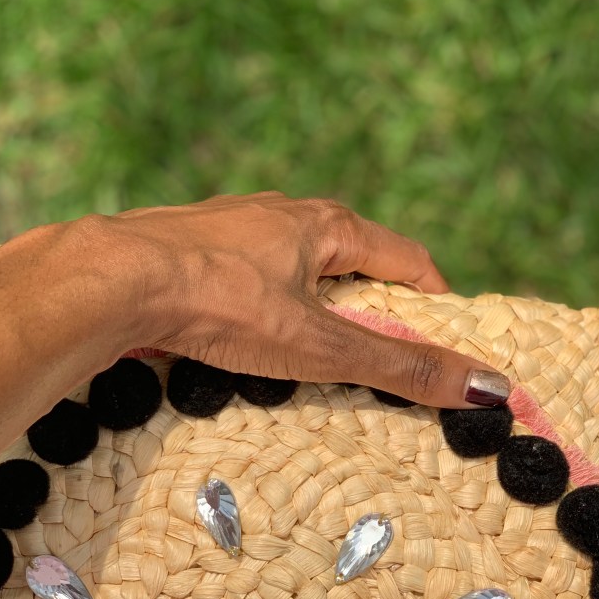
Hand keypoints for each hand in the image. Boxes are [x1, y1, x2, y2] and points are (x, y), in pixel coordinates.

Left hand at [104, 192, 509, 407]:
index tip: (445, 334)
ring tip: (316, 343)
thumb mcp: (319, 346)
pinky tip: (246, 324)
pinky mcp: (193, 239)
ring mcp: (235, 221)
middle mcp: (285, 212)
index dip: (433, 297)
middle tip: (380, 349)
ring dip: (315, 297)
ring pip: (295, 259)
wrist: (111, 277)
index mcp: (328, 226)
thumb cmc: (221, 304)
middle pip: (352, 255)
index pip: (406, 258)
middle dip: (373, 299)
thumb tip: (486, 387)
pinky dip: (264, 298)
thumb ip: (399, 366)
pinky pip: (248, 267)